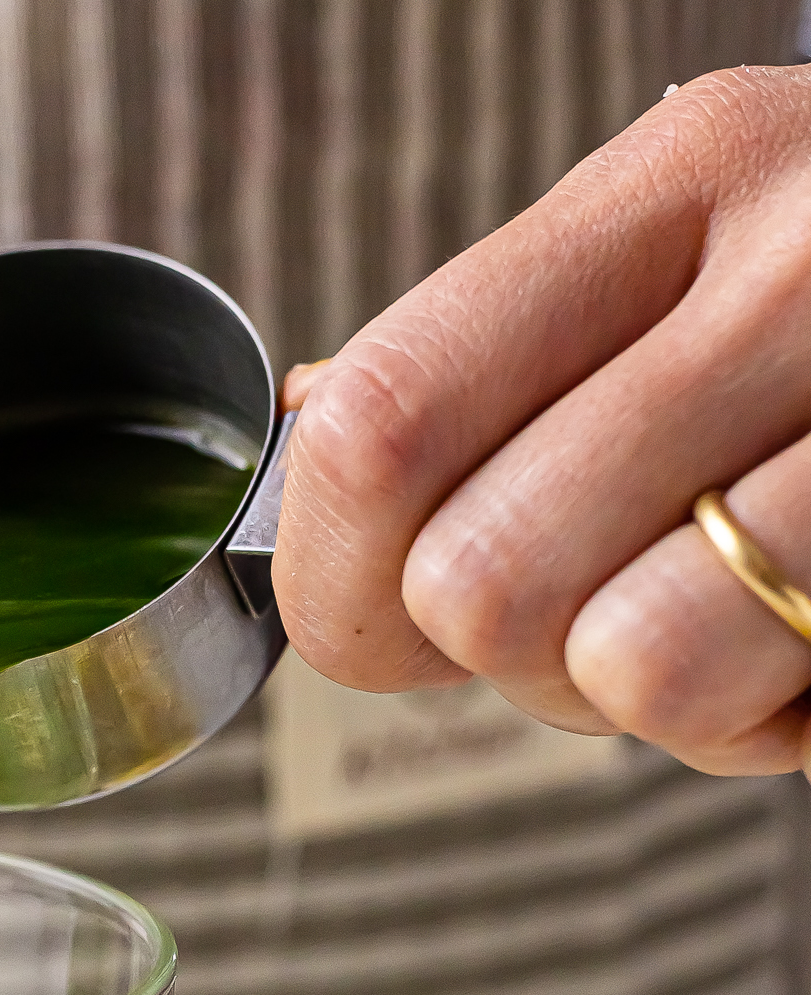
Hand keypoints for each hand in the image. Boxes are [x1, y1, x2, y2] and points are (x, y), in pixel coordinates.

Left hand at [273, 65, 810, 777]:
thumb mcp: (691, 259)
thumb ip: (498, 361)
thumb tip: (302, 458)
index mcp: (676, 190)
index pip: (383, 423)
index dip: (340, 578)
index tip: (386, 610)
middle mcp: (797, 271)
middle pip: (485, 584)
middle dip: (516, 660)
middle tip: (607, 606)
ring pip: (634, 673)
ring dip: (653, 708)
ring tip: (732, 621)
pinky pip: (772, 724)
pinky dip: (767, 736)